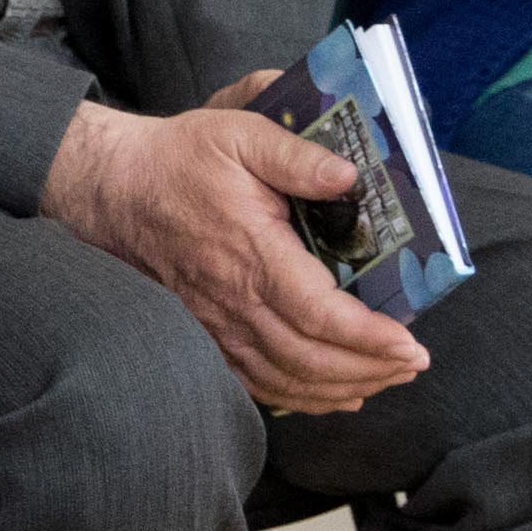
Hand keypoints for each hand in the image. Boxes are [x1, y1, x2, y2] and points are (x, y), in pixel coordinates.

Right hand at [40, 86, 429, 414]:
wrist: (117, 188)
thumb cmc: (180, 160)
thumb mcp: (240, 132)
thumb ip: (297, 155)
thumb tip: (350, 176)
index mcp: (252, 253)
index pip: (319, 313)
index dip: (368, 338)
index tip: (409, 345)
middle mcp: (235, 301)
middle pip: (311, 359)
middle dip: (371, 369)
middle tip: (414, 363)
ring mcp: (218, 324)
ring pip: (287, 380)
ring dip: (343, 388)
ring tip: (386, 379)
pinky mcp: (208, 333)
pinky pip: (258, 383)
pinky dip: (302, 398)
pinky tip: (335, 395)